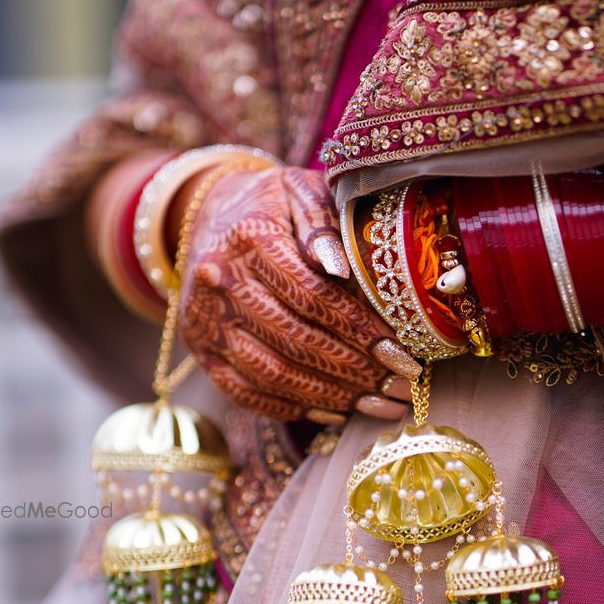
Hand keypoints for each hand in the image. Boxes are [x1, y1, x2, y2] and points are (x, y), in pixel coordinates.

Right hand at [181, 166, 417, 422]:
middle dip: (355, 371)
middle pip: (295, 339)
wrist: (208, 216)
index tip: (403, 355)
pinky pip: (246, 391)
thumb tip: (339, 267)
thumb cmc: (273, 204)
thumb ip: (322, 225)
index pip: (312, 295)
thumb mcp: (301, 191)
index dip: (360, 330)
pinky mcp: (200, 349)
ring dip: (330, 396)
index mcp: (250, 237)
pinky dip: (292, 408)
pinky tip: (336, 412)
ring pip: (272, 372)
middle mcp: (218, 282)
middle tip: (401, 389)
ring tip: (379, 407)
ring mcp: (204, 320)